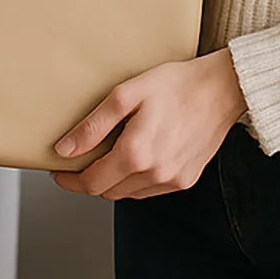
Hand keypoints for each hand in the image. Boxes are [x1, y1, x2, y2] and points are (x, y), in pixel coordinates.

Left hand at [50, 48, 247, 200]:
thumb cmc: (174, 85)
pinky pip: (150, 190)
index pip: (92, 183)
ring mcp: (172, 180)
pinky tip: (135, 158)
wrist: (220, 89)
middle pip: (108, 191)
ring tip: (107, 155)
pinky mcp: (186, 179)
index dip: (71, 181)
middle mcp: (155, 174)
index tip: (59, 172)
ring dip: (113, 181)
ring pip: (129, 193)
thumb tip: (66, 150)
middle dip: (90, 179)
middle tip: (80, 159)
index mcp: (136, 154)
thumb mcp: (125, 95)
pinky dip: (135, 180)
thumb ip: (93, 126)